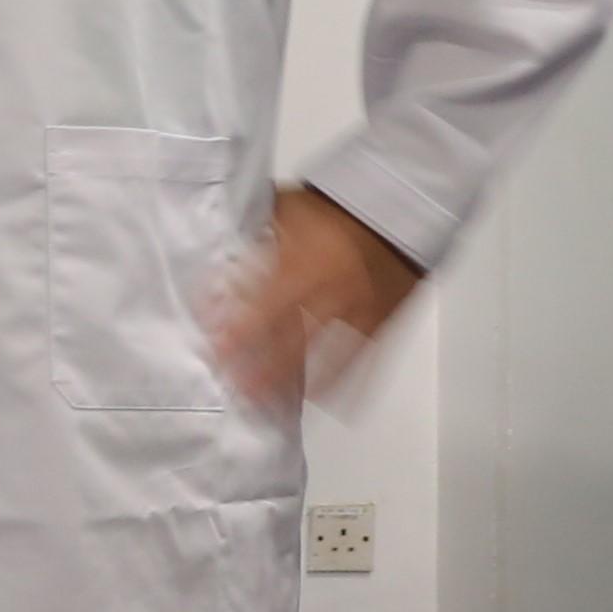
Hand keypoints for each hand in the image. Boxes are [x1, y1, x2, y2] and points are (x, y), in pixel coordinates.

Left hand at [208, 185, 421, 414]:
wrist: (399, 205)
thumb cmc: (333, 206)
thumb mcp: (286, 209)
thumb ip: (254, 234)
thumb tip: (213, 257)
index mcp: (308, 259)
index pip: (266, 301)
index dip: (240, 328)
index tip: (215, 348)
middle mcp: (335, 288)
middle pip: (293, 335)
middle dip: (260, 365)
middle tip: (232, 388)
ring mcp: (362, 309)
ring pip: (326, 354)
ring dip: (294, 381)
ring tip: (265, 406)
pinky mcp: (384, 322)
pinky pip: (367, 359)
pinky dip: (348, 384)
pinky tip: (325, 403)